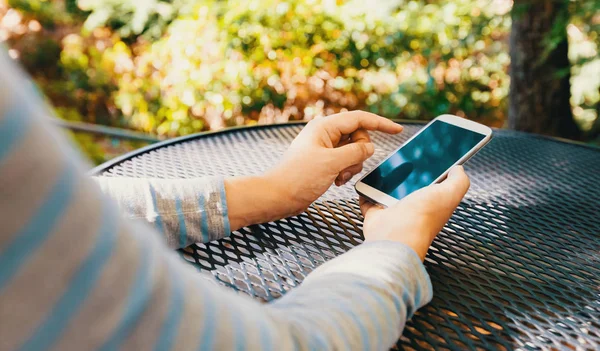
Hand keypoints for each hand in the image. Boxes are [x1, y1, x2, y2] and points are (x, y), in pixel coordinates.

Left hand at [267, 111, 402, 214]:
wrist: (278, 196)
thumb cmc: (299, 177)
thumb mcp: (333, 163)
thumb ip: (356, 151)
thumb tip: (370, 147)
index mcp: (324, 126)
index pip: (360, 119)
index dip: (381, 124)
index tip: (398, 130)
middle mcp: (324, 133)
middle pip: (358, 136)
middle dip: (360, 153)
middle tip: (348, 168)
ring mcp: (323, 147)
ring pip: (353, 151)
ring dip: (352, 165)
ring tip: (339, 177)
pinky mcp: (323, 161)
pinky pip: (345, 161)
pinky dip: (346, 171)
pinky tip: (336, 181)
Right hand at [360, 166, 470, 260]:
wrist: (395, 235)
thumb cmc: (422, 218)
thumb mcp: (450, 194)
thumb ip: (459, 180)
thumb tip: (459, 168)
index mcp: (432, 203)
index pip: (434, 183)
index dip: (433, 169)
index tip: (428, 155)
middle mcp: (413, 207)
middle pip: (410, 184)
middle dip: (407, 171)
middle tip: (404, 156)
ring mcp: (393, 210)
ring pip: (389, 189)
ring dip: (385, 178)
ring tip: (385, 164)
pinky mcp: (376, 213)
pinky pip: (369, 198)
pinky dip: (366, 190)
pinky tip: (368, 181)